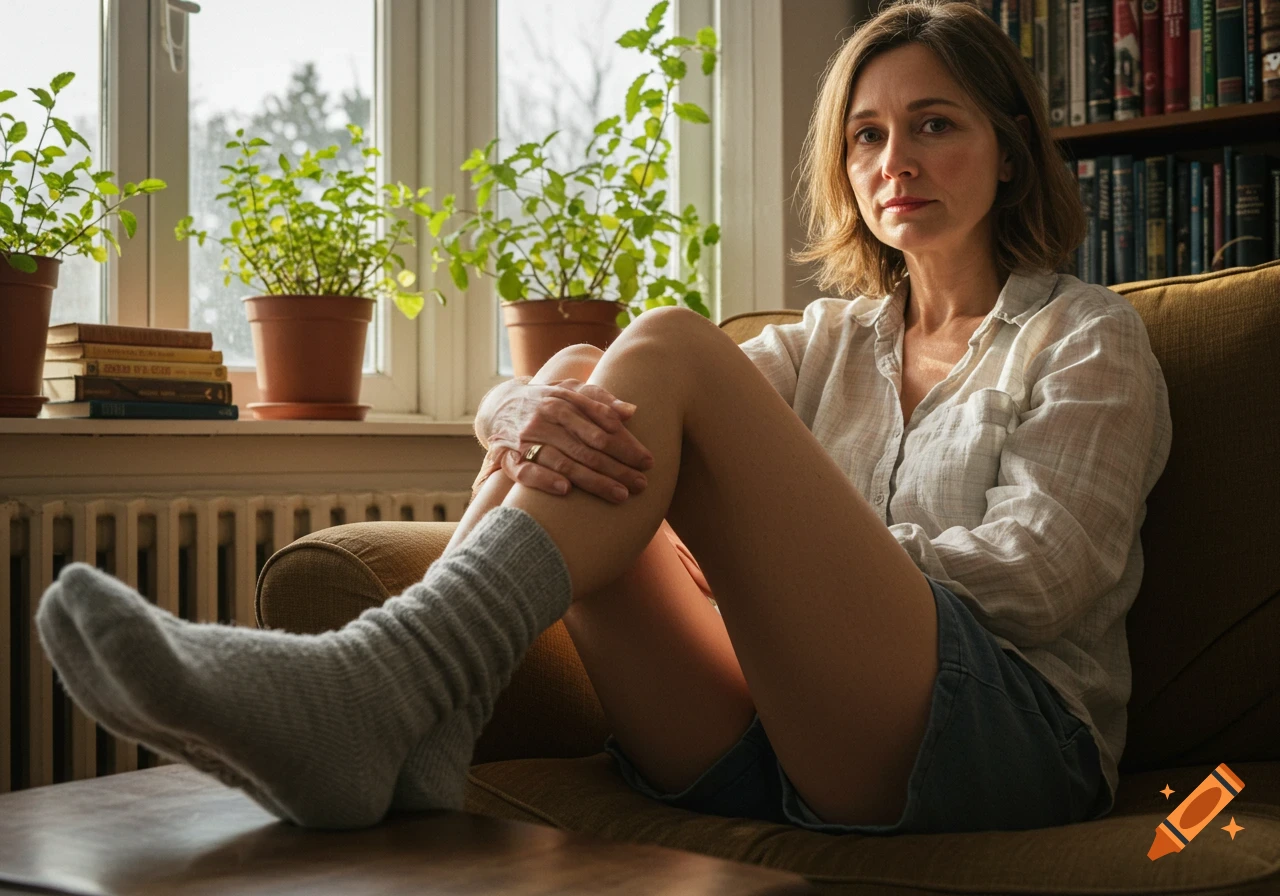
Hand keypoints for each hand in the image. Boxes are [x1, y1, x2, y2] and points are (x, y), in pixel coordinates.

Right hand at [487, 379, 654, 502]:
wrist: (498, 405)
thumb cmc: (545, 400)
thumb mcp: (569, 390)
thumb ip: (599, 398)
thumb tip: (631, 410)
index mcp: (562, 400)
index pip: (601, 423)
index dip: (625, 443)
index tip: (646, 461)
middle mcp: (544, 417)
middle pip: (587, 445)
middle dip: (617, 467)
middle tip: (641, 484)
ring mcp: (526, 437)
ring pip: (563, 460)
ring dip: (592, 479)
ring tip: (619, 494)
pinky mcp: (508, 457)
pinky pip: (526, 471)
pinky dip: (544, 479)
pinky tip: (566, 490)